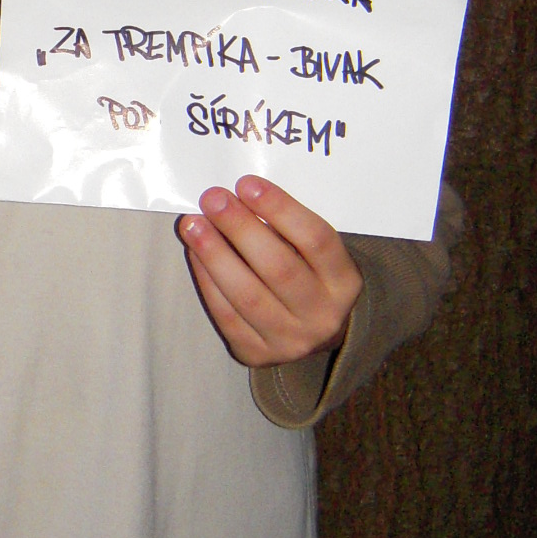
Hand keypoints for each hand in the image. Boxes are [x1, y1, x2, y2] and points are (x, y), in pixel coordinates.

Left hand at [176, 176, 361, 368]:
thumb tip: (238, 197)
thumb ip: (286, 227)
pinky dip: (208, 281)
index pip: (316, 239)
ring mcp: (291, 339)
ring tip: (192, 224)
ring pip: (248, 295)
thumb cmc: (308, 275)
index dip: (280, 209)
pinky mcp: (258, 353)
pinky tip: (195, 254)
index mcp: (344, 281)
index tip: (247, 184)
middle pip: (279, 268)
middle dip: (241, 228)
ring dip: (215, 254)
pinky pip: (227, 315)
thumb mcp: (313, 252)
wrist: (314, 331)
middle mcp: (322, 314)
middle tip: (213, 199)